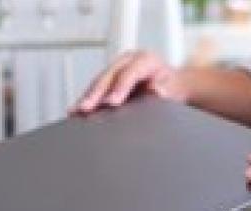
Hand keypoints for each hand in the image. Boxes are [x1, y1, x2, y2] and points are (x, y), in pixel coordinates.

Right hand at [72, 51, 188, 113]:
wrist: (172, 84)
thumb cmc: (173, 86)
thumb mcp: (174, 87)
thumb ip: (166, 89)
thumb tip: (157, 91)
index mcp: (145, 60)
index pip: (129, 73)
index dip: (119, 88)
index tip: (112, 103)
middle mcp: (128, 61)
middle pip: (108, 76)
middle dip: (95, 93)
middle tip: (86, 108)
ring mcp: (117, 68)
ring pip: (99, 82)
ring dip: (87, 97)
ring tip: (75, 111)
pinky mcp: (110, 79)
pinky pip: (97, 89)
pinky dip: (87, 100)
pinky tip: (76, 112)